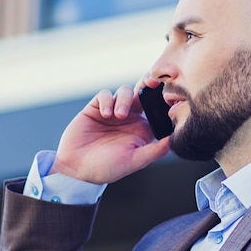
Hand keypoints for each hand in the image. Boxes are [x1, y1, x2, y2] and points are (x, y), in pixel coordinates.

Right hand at [50, 82, 169, 183]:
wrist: (75, 169)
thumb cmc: (106, 169)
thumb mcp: (134, 161)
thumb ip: (155, 151)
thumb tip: (175, 140)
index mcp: (142, 128)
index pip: (157, 108)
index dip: (162, 99)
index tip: (168, 94)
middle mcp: (130, 117)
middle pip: (143, 93)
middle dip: (148, 84)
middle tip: (152, 82)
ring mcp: (113, 111)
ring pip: (125, 91)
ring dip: (124, 99)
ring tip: (118, 115)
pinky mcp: (96, 108)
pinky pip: (104, 95)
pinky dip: (106, 100)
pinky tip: (105, 114)